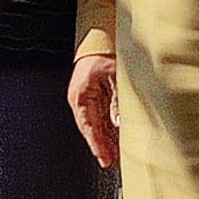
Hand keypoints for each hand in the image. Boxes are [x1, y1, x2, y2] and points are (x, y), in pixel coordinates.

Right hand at [68, 45, 121, 170]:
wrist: (100, 37)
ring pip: (96, 124)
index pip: (88, 126)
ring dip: (106, 138)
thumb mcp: (115, 75)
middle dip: (102, 145)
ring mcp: (86, 98)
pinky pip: (100, 117)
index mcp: (80, 95)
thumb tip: (118, 122)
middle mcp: (80, 99)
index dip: (97, 144)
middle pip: (91, 129)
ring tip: (116, 154)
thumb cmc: (104, 53)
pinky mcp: (94, 96)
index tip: (105, 159)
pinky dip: (107, 128)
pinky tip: (115, 138)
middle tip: (112, 161)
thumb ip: (117, 99)